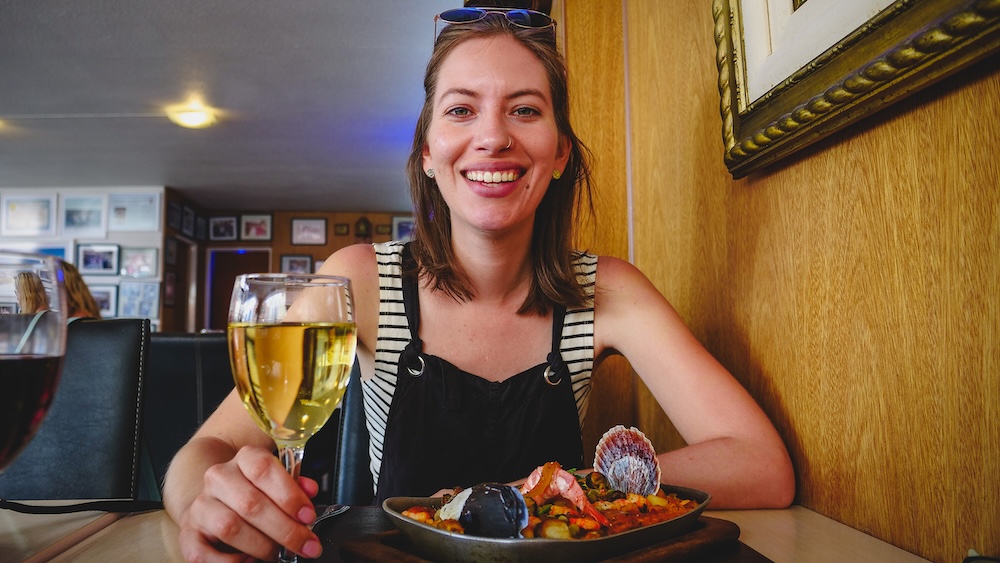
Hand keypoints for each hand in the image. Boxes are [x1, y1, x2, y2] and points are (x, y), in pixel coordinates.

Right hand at [176, 446, 321, 561]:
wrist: (217, 503)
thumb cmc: (256, 493)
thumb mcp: (278, 482)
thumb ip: (294, 487)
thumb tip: (309, 491)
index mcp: (244, 459)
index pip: (264, 468)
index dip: (289, 494)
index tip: (308, 516)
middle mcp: (219, 477)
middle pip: (250, 503)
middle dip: (284, 529)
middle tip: (305, 545)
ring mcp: (201, 505)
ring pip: (229, 526)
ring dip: (261, 546)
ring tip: (278, 554)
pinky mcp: (188, 533)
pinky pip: (203, 553)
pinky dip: (229, 562)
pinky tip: (249, 560)